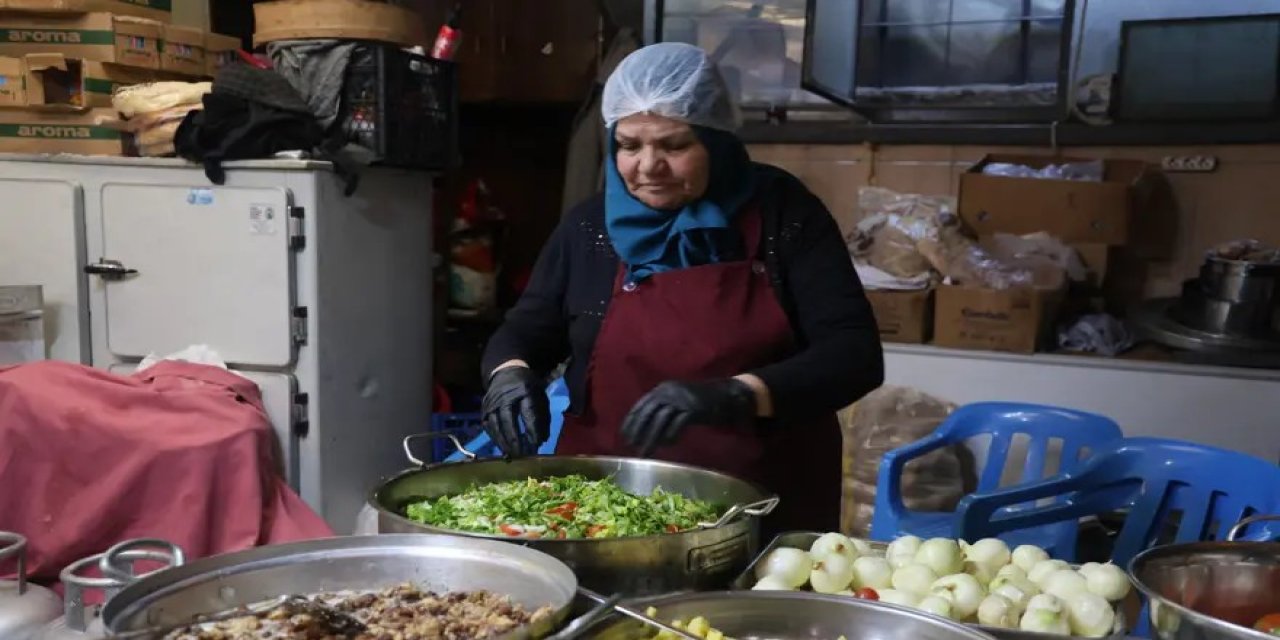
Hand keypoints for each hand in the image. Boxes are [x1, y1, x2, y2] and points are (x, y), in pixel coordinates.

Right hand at [481, 367, 549, 455]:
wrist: (506, 371)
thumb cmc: (527, 387)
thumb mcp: (540, 396)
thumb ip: (542, 417)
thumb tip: (542, 440)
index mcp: (524, 390)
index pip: (528, 412)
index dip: (532, 430)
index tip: (537, 444)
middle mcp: (505, 396)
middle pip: (508, 420)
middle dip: (515, 439)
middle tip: (522, 455)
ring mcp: (492, 402)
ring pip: (495, 425)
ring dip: (504, 442)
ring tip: (512, 455)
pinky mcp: (484, 408)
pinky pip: (488, 426)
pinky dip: (495, 438)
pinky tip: (503, 448)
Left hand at [621, 379, 757, 455]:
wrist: (728, 395)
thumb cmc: (701, 401)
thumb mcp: (678, 400)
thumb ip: (663, 409)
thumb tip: (645, 428)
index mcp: (662, 388)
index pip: (641, 406)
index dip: (631, 421)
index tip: (624, 436)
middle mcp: (669, 391)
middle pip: (648, 413)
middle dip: (638, 431)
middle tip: (632, 446)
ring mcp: (681, 399)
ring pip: (660, 421)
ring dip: (651, 439)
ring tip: (645, 452)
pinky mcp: (693, 408)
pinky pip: (677, 425)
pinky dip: (670, 437)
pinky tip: (668, 445)